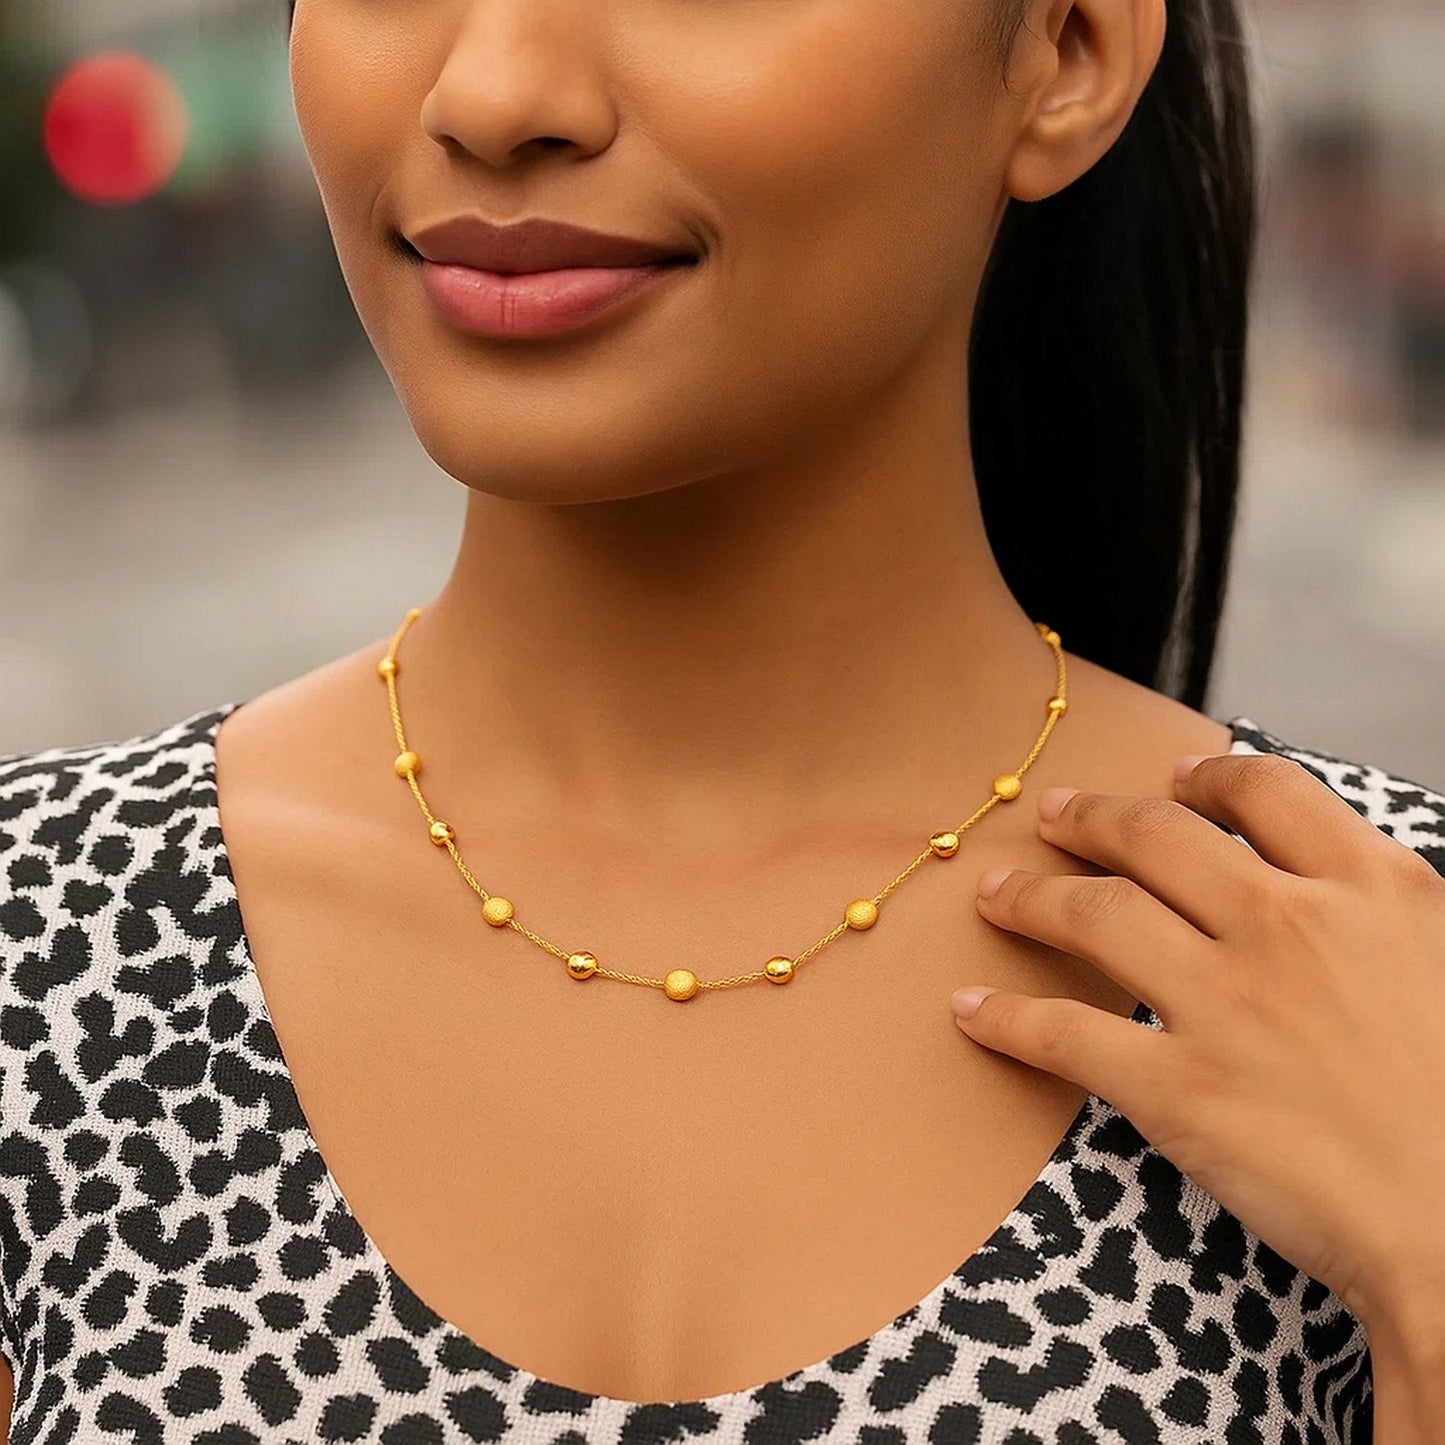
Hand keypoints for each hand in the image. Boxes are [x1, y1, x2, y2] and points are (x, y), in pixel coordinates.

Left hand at [950, 750, 1444, 1342]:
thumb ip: (1376, 909)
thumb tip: (1327, 879)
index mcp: (1368, 890)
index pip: (1263, 792)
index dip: (1202, 778)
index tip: (1170, 781)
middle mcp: (1286, 927)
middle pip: (1154, 838)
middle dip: (1088, 818)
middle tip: (1051, 814)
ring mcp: (1225, 1004)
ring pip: (1094, 914)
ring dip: (1028, 896)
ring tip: (993, 890)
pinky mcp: (1178, 1089)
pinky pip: (1064, 1034)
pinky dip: (1004, 1017)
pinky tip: (970, 1008)